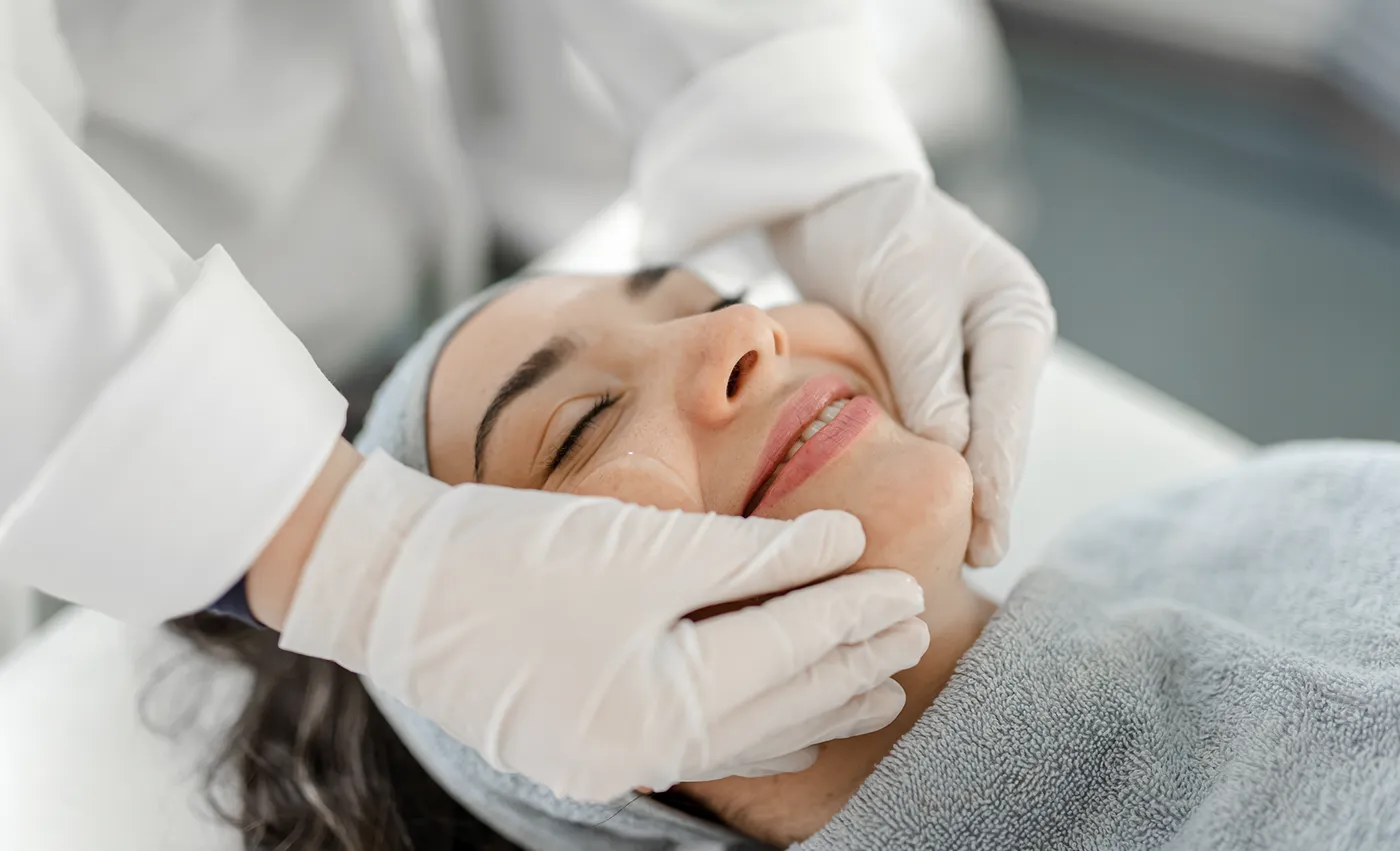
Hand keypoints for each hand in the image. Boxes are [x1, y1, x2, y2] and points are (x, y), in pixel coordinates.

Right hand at [277, 451, 928, 800]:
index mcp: (659, 704)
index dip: (852, 615)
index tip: (909, 588)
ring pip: (747, 733)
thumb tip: (843, 542)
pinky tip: (792, 726)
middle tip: (915, 632)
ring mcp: (613, 758)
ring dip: (816, 703)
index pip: (787, 653)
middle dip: (849, 664)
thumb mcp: (641, 544)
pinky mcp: (589, 745)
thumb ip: (751, 553)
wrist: (388, 584)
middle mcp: (644, 750)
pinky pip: (702, 744)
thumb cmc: (511, 552)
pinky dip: (757, 726)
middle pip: (778, 705)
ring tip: (879, 688)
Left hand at [770, 173, 1055, 565]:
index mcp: (1016, 318)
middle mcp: (1002, 344)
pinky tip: (912, 501)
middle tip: (973, 561)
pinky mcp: (930, 370)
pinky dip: (922, 461)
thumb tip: (953, 449)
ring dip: (953, 485)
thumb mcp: (903, 296)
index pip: (1010, 414)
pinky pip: (931, 426)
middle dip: (983, 496)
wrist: (836, 198)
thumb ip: (929, 372)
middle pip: (996, 433)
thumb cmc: (875, 232)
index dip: (998, 481)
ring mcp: (969, 360)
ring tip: (947, 550)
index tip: (988, 539)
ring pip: (966, 436)